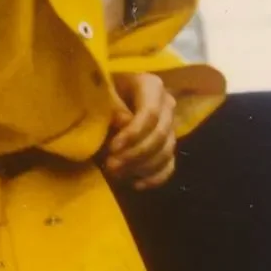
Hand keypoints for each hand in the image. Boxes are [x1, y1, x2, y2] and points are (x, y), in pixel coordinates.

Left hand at [101, 71, 177, 189]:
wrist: (103, 93)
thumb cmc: (100, 88)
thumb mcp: (102, 90)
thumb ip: (112, 103)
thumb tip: (123, 121)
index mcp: (152, 86)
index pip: (150, 114)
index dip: (134, 134)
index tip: (112, 148)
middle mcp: (167, 105)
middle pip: (160, 135)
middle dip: (136, 154)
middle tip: (111, 166)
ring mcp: (170, 125)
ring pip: (166, 151)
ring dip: (142, 167)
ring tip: (117, 174)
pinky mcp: (167, 143)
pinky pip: (170, 164)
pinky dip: (156, 177)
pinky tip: (137, 185)